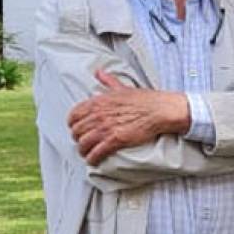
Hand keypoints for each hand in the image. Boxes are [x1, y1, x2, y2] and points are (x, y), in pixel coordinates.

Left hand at [68, 68, 190, 164]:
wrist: (161, 110)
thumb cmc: (145, 100)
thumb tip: (99, 72)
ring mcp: (106, 128)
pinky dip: (92, 159)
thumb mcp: (123, 87)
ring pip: (83, 144)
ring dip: (83, 151)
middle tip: (84, 142)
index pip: (74, 115)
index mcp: (99, 101)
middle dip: (78, 138)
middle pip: (76, 131)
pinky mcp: (115, 140)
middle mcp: (99, 115)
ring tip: (87, 153)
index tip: (78, 128)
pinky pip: (96, 153)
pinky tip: (94, 161)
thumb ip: (108, 81)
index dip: (73, 124)